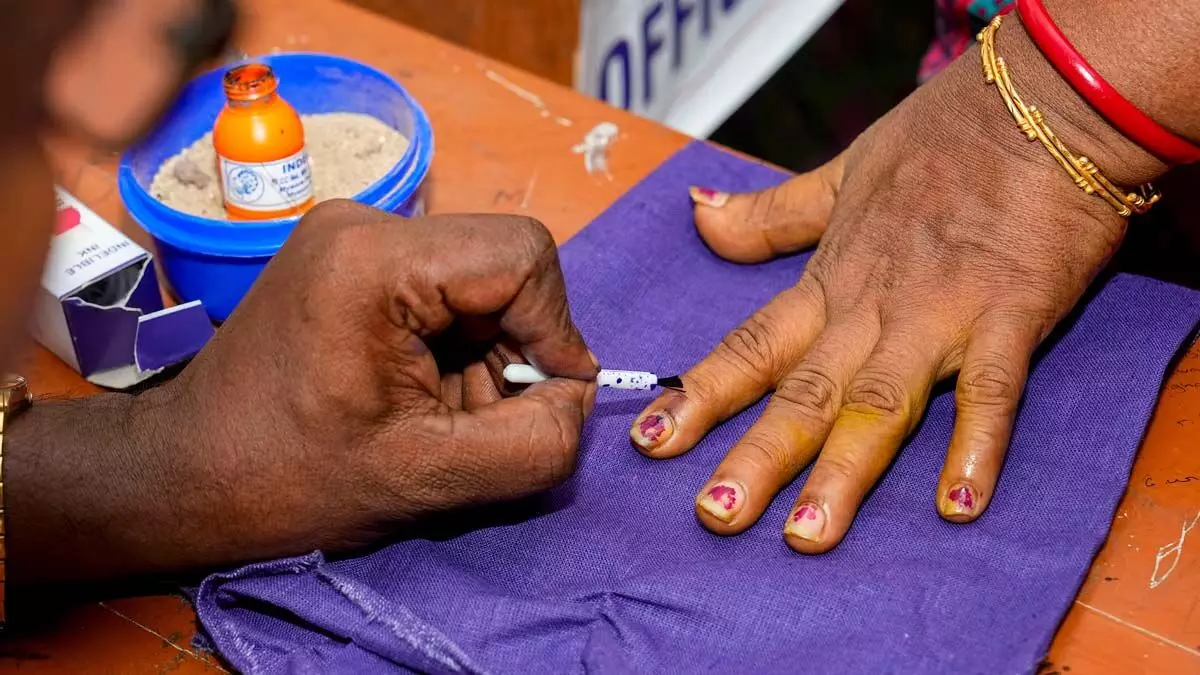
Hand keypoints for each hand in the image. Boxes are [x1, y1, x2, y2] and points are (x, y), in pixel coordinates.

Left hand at [8, 201, 597, 580]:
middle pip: (504, 261)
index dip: (552, 331)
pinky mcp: (350, 253)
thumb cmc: (291, 481)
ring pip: (480, 274)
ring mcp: (352, 231)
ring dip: (486, 349)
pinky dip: (456, 341)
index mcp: (374, 263)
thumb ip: (536, 441)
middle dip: (514, 346)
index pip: (522, 257)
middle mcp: (363, 223)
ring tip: (438, 409)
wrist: (189, 474)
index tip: (535, 400)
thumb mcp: (432, 479)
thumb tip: (578, 393)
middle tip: (474, 414)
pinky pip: (446, 283)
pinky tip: (419, 388)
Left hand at [627, 25, 1160, 551]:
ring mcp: (939, 315)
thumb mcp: (842, 172)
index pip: (750, 347)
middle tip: (714, 515)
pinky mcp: (1010, 316)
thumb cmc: (942, 137)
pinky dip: (975, 447)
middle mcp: (872, 308)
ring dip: (842, 471)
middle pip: (803, 392)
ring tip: (807, 534)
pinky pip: (990, 391)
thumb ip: (771, 214)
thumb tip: (697, 214)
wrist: (1044, 104)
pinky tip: (957, 507)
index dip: (699, 397)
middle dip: (756, 455)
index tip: (650, 443)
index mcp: (831, 281)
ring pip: (878, 404)